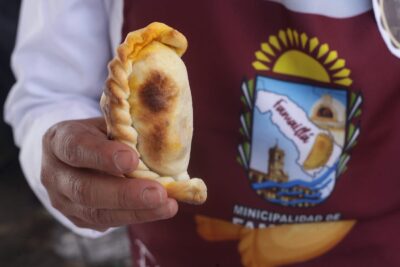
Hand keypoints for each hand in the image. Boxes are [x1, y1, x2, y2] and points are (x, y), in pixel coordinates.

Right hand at [41, 118, 177, 230]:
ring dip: (135, 211)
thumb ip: (123, 131)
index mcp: (59, 141)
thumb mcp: (105, 124)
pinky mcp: (78, 218)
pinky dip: (135, 216)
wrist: (76, 155)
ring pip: (96, 213)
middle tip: (158, 192)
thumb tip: (160, 142)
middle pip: (85, 189)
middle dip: (124, 194)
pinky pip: (106, 222)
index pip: (76, 148)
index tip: (132, 160)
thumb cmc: (98, 135)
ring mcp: (63, 200)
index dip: (102, 155)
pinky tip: (158, 210)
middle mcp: (54, 173)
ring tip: (166, 205)